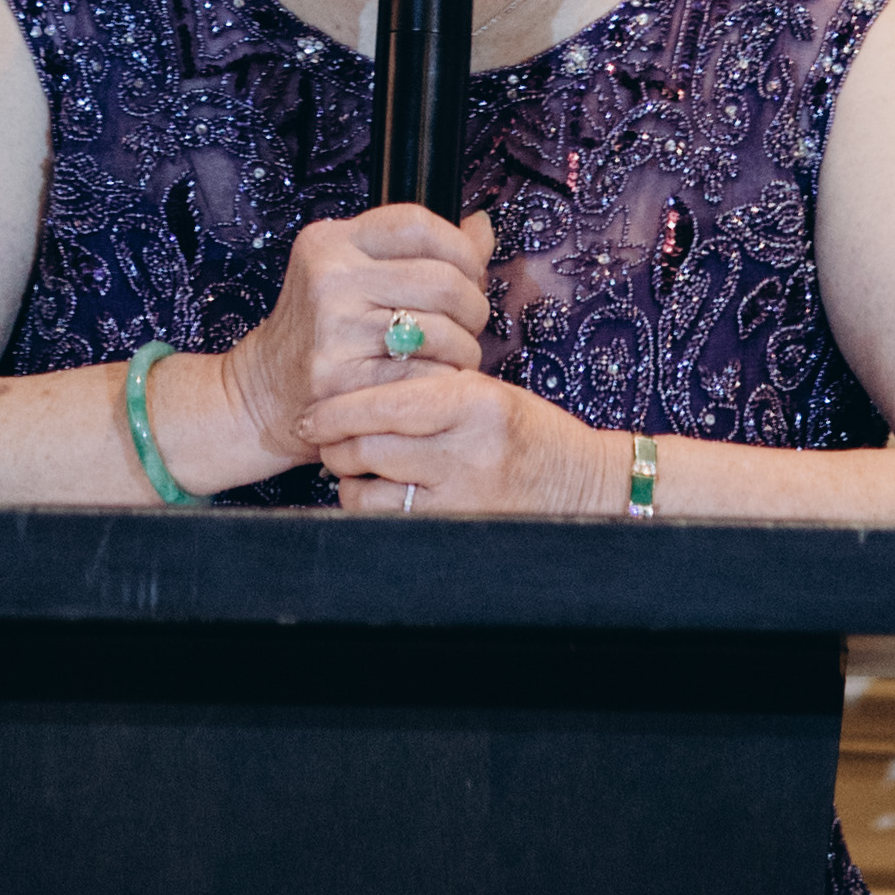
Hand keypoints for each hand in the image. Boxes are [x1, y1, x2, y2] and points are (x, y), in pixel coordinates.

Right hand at [197, 205, 493, 488]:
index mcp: (331, 241)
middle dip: (472, 306)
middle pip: (441, 280)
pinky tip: (437, 383)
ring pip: (442, 333)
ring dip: (465, 350)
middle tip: (469, 323)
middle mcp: (330, 278)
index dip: (460, 248)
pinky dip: (445, 383)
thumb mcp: (352, 274)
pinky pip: (426, 378)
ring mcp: (335, 331)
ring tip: (454, 356)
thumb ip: (415, 251)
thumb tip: (481, 227)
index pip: (417, 223)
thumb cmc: (320, 331)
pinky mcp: (344, 382)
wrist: (262, 393)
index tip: (470, 272)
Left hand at [316, 362, 624, 516]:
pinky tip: (373, 496)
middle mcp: (468, 450)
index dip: (339, 408)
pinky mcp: (460, 530)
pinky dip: (371, 509)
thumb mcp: (489, 391)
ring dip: (348, 481)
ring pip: (371, 494)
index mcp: (474, 400)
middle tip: (321, 437)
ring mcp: (464, 497)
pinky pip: (392, 522)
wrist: (583, 487)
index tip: (311, 411)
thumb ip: (432, 379)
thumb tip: (367, 365)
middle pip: (370, 448)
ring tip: (347, 467)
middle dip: (334, 444)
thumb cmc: (529, 431)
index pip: (388, 401)